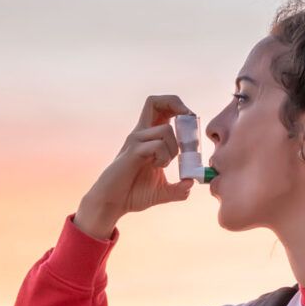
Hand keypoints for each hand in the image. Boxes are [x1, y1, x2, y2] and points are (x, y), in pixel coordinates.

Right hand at [74, 95, 195, 238]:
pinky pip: (158, 146)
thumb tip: (191, 183)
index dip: (179, 109)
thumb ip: (179, 189)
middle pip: (155, 102)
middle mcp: (140, 134)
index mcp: (148, 137)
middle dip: (177, 105)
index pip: (160, 108)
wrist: (113, 204)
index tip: (191, 124)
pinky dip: (164, 158)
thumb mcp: (162, 192)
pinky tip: (156, 167)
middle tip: (187, 122)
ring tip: (164, 164)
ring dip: (173, 149)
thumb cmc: (133, 194)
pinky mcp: (132, 151)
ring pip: (166, 130)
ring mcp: (135, 141)